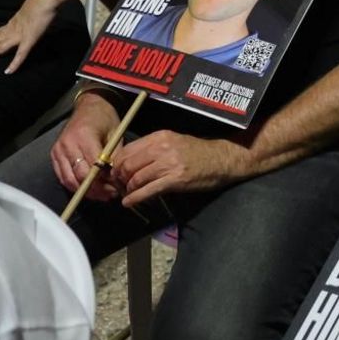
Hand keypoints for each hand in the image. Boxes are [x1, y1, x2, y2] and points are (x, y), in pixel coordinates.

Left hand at [0, 0, 60, 73]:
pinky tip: (8, 72)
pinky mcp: (29, 40)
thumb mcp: (26, 15)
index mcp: (7, 27)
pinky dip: (15, 63)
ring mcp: (17, 37)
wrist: (45, 0)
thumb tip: (19, 25)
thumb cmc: (38, 4)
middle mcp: (8, 32)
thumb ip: (21, 22)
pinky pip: (21, 54)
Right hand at [50, 91, 121, 199]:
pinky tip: (88, 190)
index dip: (105, 180)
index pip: (93, 166)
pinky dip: (75, 186)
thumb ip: (114, 156)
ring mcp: (58, 150)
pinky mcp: (54, 155)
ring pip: (69, 180)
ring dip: (85, 191)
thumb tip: (116, 178)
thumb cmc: (105, 118)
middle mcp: (68, 144)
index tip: (116, 187)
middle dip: (96, 189)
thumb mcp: (115, 134)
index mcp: (84, 136)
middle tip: (110, 194)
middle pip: (80, 176)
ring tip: (101, 195)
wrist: (88, 106)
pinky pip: (62, 177)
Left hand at [110, 130, 246, 207]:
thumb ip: (153, 148)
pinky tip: (129, 203)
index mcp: (160, 136)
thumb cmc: (198, 152)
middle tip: (120, 186)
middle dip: (119, 178)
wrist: (222, 159)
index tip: (116, 173)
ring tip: (127, 194)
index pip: (127, 150)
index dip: (117, 164)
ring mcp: (169, 163)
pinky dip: (135, 198)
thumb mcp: (174, 141)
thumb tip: (129, 162)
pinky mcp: (175, 180)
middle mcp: (162, 147)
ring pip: (136, 178)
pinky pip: (147, 190)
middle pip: (128, 165)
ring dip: (128, 189)